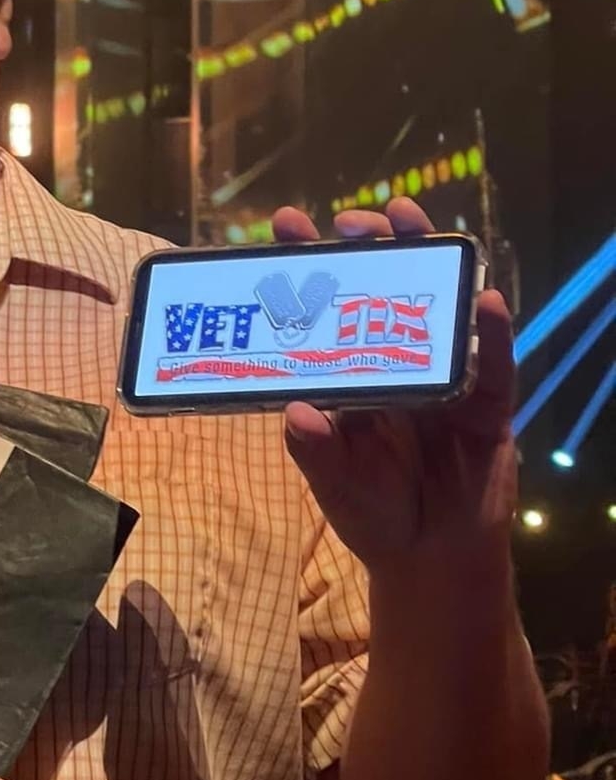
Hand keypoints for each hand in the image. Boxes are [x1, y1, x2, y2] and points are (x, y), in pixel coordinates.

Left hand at [271, 197, 516, 572]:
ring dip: (429, 262)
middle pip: (385, 290)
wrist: (430, 560)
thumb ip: (315, 452)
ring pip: (439, 309)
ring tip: (409, 220)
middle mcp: (397, 362)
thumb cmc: (374, 512)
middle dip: (370, 247)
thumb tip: (297, 412)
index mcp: (352, 372)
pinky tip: (483, 301)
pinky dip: (490, 334)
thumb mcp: (334, 484)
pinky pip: (492, 364)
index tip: (285, 223)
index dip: (310, 265)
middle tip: (351, 220)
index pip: (328, 308)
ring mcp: (446, 378)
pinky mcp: (488, 404)